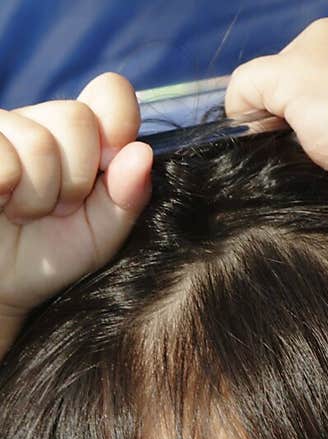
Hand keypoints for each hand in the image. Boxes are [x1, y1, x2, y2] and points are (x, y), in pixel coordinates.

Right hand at [0, 73, 151, 342]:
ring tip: (25, 213)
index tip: (109, 165)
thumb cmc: (50, 258)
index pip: (112, 94)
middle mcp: (42, 120)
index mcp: (84, 136)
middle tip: (57, 209)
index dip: (118, 124)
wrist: (1, 284)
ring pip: (38, 141)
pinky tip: (0, 202)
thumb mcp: (101, 234)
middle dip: (74, 180)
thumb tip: (142, 154)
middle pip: (77, 120)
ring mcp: (4, 128)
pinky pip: (3, 155)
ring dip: (37, 195)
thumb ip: (127, 197)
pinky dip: (7, 188)